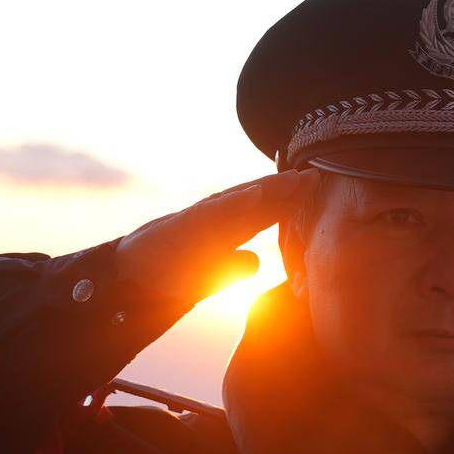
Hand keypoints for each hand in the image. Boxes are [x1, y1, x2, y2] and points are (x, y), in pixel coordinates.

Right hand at [115, 169, 317, 302]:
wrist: (135, 279)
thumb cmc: (173, 274)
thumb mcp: (212, 276)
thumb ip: (235, 267)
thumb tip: (257, 261)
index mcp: (227, 231)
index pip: (266, 213)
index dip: (291, 201)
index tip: (317, 189)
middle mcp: (218, 220)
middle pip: (259, 200)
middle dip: (287, 188)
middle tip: (316, 174)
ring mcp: (201, 220)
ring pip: (240, 199)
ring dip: (268, 188)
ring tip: (294, 178)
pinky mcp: (184, 224)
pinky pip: (213, 211)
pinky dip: (235, 202)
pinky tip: (255, 194)